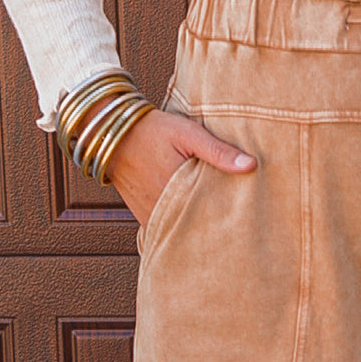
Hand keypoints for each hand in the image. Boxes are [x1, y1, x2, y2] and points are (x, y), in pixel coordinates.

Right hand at [105, 107, 256, 226]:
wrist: (110, 133)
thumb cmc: (151, 130)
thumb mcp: (187, 133)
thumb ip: (218, 151)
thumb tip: (250, 165)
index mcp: (178, 192)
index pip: (212, 216)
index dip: (230, 219)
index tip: (248, 220)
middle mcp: (164, 211)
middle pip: (199, 228)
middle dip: (217, 228)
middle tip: (240, 228)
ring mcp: (152, 217)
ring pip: (183, 231)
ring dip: (199, 228)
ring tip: (221, 227)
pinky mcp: (144, 218)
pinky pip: (167, 230)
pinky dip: (181, 226)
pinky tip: (197, 222)